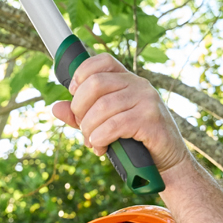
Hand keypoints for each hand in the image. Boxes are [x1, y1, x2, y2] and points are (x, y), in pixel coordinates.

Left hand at [49, 54, 189, 175]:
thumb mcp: (105, 125)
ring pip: (103, 107)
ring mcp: (147, 100)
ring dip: (89, 129)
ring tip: (93, 143)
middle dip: (80, 109)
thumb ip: (81, 116)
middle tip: (82, 128)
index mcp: (127, 80)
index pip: (102, 61)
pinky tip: (101, 147)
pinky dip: (101, 137)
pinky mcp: (151, 119)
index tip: (74, 95)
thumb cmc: (135, 141)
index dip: (81, 74)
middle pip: (95, 83)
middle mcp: (138, 84)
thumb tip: (55, 108)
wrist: (167, 162)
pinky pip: (115, 124)